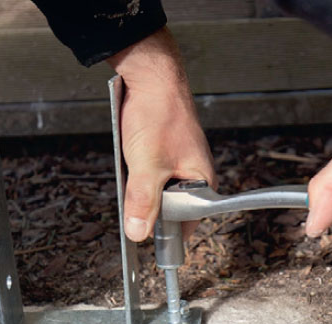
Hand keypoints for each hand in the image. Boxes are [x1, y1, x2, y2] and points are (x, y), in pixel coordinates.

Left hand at [107, 27, 215, 241]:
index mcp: (201, 181)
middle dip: (150, 208)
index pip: (187, 223)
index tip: (147, 238)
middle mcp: (192, 174)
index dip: (167, 232)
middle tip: (135, 198)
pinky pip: (149, 175)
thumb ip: (143, 201)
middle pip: (170, 209)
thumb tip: (138, 233)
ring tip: (133, 172)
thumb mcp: (147, 166)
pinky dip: (137, 175)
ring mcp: (177, 163)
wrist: (150, 77)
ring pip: (156, 191)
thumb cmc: (159, 114)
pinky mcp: (163, 153)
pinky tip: (130, 164)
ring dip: (141, 190)